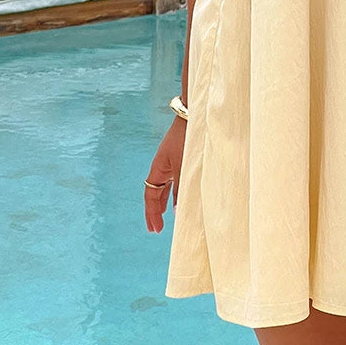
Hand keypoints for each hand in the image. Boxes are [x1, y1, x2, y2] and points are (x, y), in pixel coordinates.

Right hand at [144, 116, 186, 233]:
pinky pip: (175, 178)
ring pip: (166, 185)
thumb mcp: (183, 167)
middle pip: (155, 191)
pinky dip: (176, 190)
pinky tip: (183, 196)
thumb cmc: (187, 138)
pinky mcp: (182, 155)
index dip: (152, 213)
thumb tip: (178, 213)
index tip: (155, 230)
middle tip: (156, 228)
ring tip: (168, 216)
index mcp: (158, 167)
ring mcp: (172, 160)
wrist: (195, 114)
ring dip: (166, 201)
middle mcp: (163, 164)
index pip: (150, 196)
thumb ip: (181, 190)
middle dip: (156, 210)